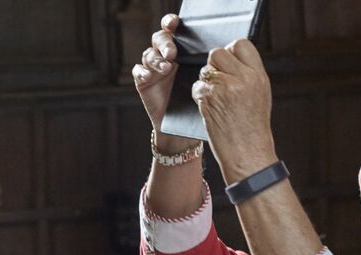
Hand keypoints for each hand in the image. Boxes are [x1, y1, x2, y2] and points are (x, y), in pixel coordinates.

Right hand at [133, 14, 198, 153]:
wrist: (182, 126)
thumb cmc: (197, 100)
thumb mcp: (204, 81)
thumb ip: (206, 65)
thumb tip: (222, 51)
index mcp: (181, 50)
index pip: (173, 30)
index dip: (171, 23)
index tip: (175, 23)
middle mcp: (165, 56)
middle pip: (160, 39)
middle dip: (165, 43)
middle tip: (172, 53)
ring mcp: (153, 68)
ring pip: (149, 54)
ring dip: (157, 59)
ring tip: (166, 68)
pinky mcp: (143, 81)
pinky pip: (138, 72)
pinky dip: (142, 72)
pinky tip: (148, 76)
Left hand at [192, 39, 276, 182]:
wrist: (248, 154)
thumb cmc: (253, 128)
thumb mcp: (260, 95)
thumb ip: (247, 74)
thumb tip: (231, 57)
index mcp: (258, 76)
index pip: (241, 44)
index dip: (231, 51)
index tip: (229, 63)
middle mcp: (243, 78)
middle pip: (218, 53)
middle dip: (214, 65)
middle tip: (219, 80)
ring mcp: (225, 87)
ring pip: (205, 70)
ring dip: (207, 82)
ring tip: (217, 99)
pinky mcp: (209, 98)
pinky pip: (198, 86)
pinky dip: (200, 95)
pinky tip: (210, 108)